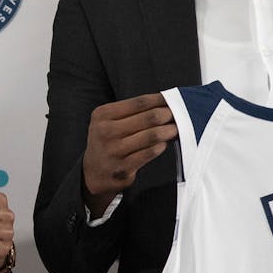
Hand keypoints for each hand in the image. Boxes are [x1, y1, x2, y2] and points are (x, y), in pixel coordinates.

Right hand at [82, 93, 177, 216]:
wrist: (93, 173)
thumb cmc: (108, 142)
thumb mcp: (109, 122)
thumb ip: (132, 112)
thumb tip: (165, 104)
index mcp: (102, 115)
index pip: (139, 102)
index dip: (160, 100)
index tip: (173, 99)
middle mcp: (106, 131)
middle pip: (149, 117)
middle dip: (168, 114)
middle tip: (179, 115)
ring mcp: (114, 151)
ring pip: (152, 135)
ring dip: (169, 131)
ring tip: (176, 129)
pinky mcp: (123, 168)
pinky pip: (150, 153)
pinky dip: (160, 147)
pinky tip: (163, 144)